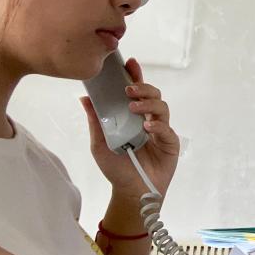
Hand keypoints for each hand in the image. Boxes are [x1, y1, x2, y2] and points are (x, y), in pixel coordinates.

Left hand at [80, 57, 179, 201]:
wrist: (131, 191)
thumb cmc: (116, 168)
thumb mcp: (99, 144)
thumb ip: (96, 121)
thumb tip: (84, 98)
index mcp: (133, 117)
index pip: (137, 92)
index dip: (135, 76)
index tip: (130, 63)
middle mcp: (149, 120)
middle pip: (154, 95)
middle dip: (143, 87)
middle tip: (128, 89)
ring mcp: (161, 131)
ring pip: (162, 107)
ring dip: (148, 104)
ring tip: (134, 108)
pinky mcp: (170, 143)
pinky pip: (167, 129)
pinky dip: (157, 126)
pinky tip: (146, 128)